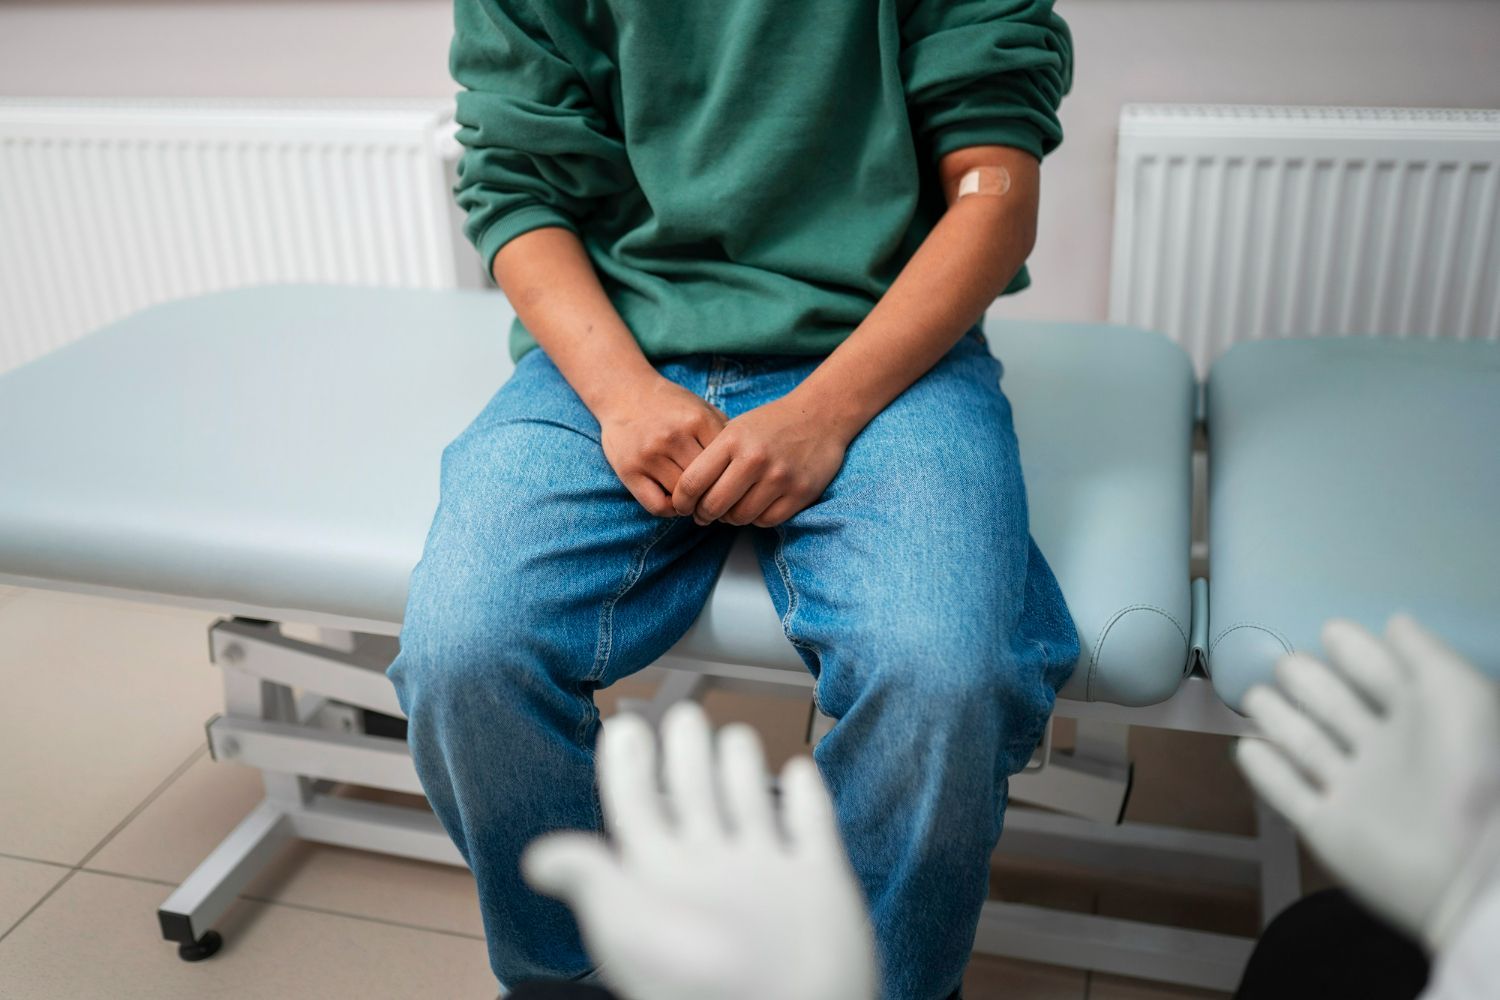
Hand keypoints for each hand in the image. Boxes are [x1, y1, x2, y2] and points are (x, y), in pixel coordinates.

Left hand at [522, 702, 877, 999]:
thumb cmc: (700, 986)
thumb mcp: (628, 923)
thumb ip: (590, 878)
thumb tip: (536, 859)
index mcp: (661, 876)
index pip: (637, 806)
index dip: (628, 766)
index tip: (624, 726)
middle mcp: (711, 870)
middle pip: (694, 795)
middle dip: (686, 753)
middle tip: (681, 713)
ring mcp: (766, 874)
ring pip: (750, 803)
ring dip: (740, 768)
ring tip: (733, 734)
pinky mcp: (818, 881)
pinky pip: (812, 825)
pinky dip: (807, 796)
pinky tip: (800, 771)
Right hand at [597, 376, 727, 517]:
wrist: (625, 392)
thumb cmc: (670, 405)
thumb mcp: (701, 408)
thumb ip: (725, 432)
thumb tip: (748, 466)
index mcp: (697, 420)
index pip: (727, 464)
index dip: (733, 480)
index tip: (732, 487)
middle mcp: (674, 437)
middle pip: (706, 483)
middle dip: (714, 495)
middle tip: (716, 500)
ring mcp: (650, 454)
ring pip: (683, 497)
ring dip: (692, 504)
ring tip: (697, 501)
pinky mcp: (630, 470)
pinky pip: (658, 506)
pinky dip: (671, 510)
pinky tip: (675, 501)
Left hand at [670, 396, 850, 527]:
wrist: (821, 416)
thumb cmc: (771, 424)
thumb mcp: (735, 428)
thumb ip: (712, 458)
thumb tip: (688, 495)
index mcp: (732, 440)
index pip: (692, 482)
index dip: (682, 501)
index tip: (682, 506)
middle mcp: (755, 459)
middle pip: (713, 505)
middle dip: (703, 515)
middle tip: (703, 514)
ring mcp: (779, 477)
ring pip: (740, 518)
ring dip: (731, 518)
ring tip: (731, 508)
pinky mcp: (800, 493)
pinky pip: (767, 521)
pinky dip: (757, 519)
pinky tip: (755, 506)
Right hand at [1235, 613, 1499, 951]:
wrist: (1464, 867)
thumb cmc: (1467, 770)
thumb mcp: (1459, 695)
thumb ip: (1425, 654)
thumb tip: (1394, 621)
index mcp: (1422, 720)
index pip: (1380, 675)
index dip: (1358, 651)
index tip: (1331, 629)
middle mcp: (1386, 752)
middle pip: (1336, 707)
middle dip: (1309, 682)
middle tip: (1285, 664)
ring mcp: (1354, 792)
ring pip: (1307, 746)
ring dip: (1279, 719)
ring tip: (1254, 697)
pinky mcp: (1328, 829)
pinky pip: (1289, 794)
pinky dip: (1266, 772)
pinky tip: (1245, 748)